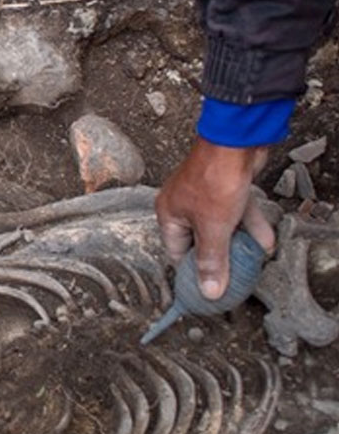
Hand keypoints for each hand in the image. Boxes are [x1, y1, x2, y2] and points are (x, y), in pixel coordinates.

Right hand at [155, 138, 275, 299]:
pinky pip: (235, 214)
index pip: (177, 252)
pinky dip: (249, 227)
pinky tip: (264, 240)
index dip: (193, 272)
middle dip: (221, 258)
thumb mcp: (213, 228)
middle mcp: (183, 205)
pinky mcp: (224, 188)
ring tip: (253, 260)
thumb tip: (209, 289)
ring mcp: (205, 196)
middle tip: (234, 276)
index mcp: (169, 214)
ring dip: (238, 244)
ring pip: (221, 227)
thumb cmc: (214, 178)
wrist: (236, 143)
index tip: (209, 288)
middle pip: (200, 241)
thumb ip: (212, 260)